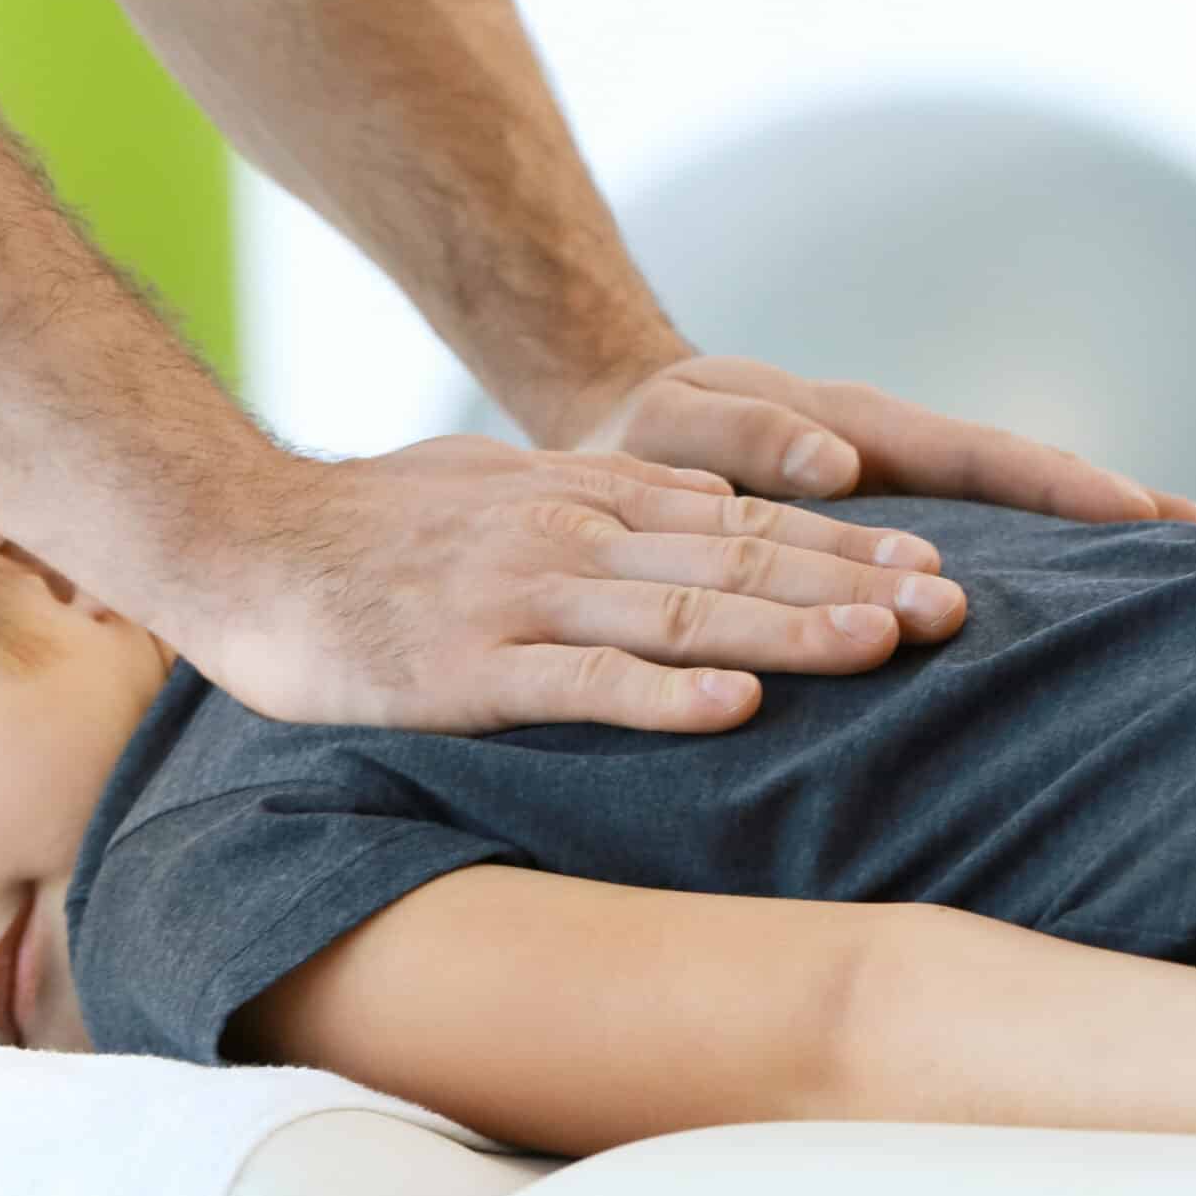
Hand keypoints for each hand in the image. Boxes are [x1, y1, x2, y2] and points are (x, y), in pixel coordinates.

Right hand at [187, 434, 976, 733]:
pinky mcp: (467, 667)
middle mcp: (570, 536)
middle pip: (739, 561)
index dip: (846, 544)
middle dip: (855, 583)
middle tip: (956, 606)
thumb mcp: (496, 483)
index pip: (742, 521)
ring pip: (683, 614)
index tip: (937, 565)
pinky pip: (582, 684)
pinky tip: (736, 712)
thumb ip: (597, 494)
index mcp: (583, 498)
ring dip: (792, 630)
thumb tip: (697, 500)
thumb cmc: (365, 528)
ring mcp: (522, 599)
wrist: (239, 541)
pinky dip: (665, 697)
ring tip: (884, 646)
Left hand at [551, 354, 1195, 537]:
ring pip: (1012, 525)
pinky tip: (1077, 632)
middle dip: (1123, 511)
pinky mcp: (882, 541)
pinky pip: (970, 557)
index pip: (981, 456)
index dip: (1061, 487)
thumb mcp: (677, 421)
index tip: (1143, 516)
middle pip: (1029, 486)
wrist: (621, 429)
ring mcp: (900, 503)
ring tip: (1188, 591)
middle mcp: (900, 463)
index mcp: (862, 427)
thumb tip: (839, 462)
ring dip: (1094, 555)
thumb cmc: (648, 428)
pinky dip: (1030, 579)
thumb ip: (745, 439)